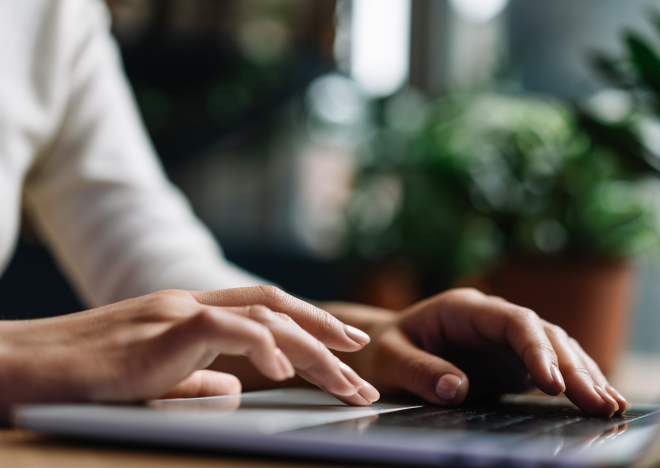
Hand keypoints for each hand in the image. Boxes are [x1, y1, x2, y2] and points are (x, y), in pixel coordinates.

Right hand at [0, 286, 378, 419]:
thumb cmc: (79, 378)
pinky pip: (225, 328)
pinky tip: (285, 372)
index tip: (346, 348)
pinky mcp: (160, 329)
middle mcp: (191, 303)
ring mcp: (176, 311)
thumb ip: (195, 380)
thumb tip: (235, 390)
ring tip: (346, 381)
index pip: (265, 309)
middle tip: (364, 367)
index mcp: (192, 313)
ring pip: (265, 317)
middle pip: (278, 310)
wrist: (18, 368)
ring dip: (312, 351)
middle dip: (327, 338)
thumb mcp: (152, 380)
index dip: (311, 325)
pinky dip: (262, 346)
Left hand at [328, 288, 627, 416]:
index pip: (514, 322)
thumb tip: (456, 389)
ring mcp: (506, 339)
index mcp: (465, 309)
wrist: (385, 347)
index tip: (552, 382)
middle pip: (545, 334)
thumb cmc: (384, 350)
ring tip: (611, 406)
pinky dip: (576, 382)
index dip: (537, 349)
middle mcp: (493, 319)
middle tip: (598, 402)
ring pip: (557, 348)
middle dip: (574, 368)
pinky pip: (552, 367)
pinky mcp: (512, 360)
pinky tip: (600, 401)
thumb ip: (420, 371)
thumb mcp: (390, 359)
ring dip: (585, 375)